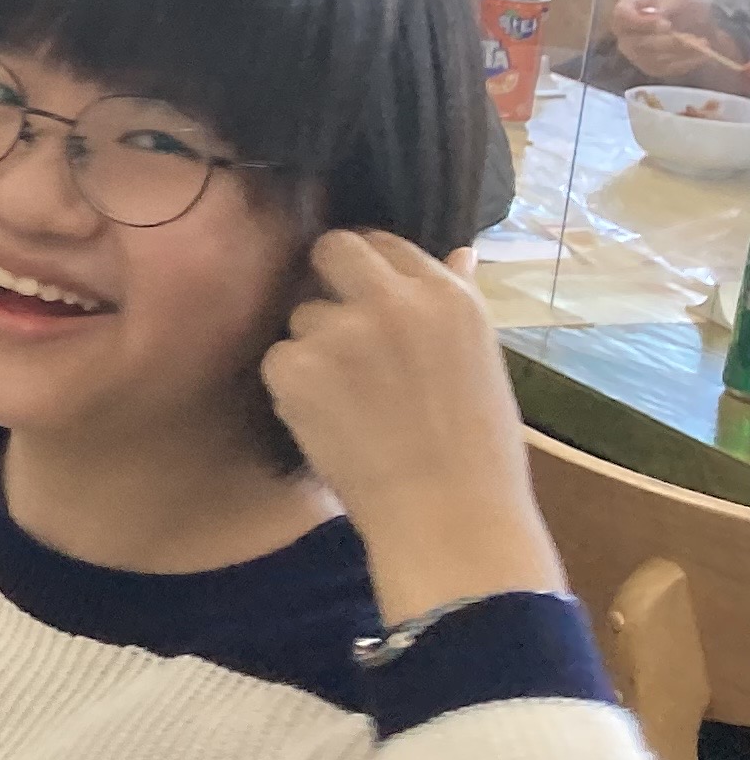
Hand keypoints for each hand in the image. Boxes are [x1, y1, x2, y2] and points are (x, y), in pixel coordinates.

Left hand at [260, 229, 566, 624]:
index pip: (386, 242)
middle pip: (332, 249)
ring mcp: (341, 332)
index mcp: (448, 296)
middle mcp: (393, 301)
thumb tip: (459, 252)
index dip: (371, 269)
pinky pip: (278, 358)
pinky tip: (327, 420)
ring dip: (314, 346)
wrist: (449, 517)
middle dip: (326, 277)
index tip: (368, 298)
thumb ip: (457, 300)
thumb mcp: (482, 360)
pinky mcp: (298, 368)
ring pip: (302, 315)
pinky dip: (292, 386)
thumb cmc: (477, 448)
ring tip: (350, 399)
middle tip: (337, 327)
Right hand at [613, 0, 749, 90]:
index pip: (621, 17)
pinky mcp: (650, 68)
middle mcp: (624, 34)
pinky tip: (701, 54)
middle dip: (668, 41)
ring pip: (653, 57)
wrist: (699, 27)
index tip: (667, 23)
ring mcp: (635, 54)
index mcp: (625, 10)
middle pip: (637, 42)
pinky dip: (685, 62)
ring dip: (681, 51)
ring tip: (703, 44)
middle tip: (691, 37)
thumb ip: (667, 3)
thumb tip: (656, 14)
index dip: (642, 22)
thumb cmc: (684, 7)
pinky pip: (665, 69)